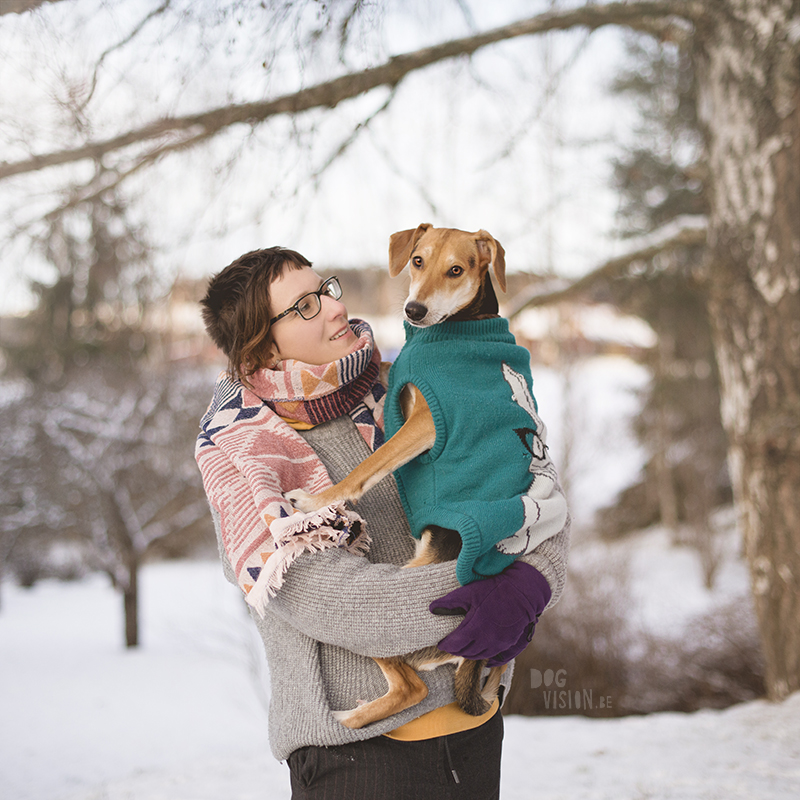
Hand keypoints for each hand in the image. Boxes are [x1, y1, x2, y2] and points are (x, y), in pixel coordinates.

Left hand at [429, 561, 550, 666]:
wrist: (523, 590)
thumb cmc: (494, 589)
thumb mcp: (469, 592)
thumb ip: (449, 602)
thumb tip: (431, 608)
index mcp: (474, 629)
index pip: (454, 644)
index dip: (445, 645)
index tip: (440, 643)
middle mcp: (486, 641)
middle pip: (466, 652)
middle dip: (456, 650)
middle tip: (450, 646)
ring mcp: (499, 644)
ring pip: (479, 656)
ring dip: (469, 654)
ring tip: (463, 648)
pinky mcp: (509, 644)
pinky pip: (495, 657)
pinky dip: (485, 657)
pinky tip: (482, 654)